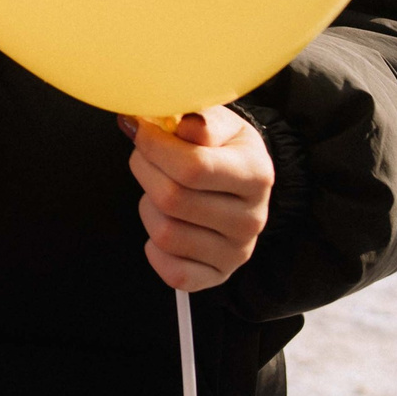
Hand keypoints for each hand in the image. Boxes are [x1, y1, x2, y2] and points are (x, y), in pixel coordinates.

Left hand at [121, 109, 274, 291]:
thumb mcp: (221, 123)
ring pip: (164, 234)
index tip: (140, 130)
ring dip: (148, 206)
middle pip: (171, 199)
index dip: (154, 146)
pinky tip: (165, 222)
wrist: (242, 180)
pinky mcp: (218, 275)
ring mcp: (236, 253)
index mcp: (256, 175)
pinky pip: (172, 272)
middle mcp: (252, 219)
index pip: (193, 167)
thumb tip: (183, 125)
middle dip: (144, 169)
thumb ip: (201, 119)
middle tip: (144, 155)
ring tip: (160, 189)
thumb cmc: (223, 148)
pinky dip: (155, 250)